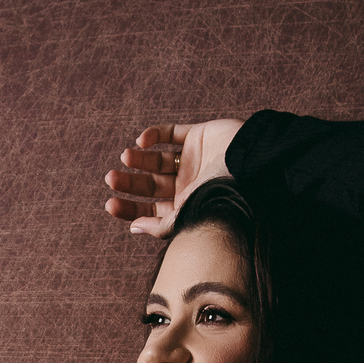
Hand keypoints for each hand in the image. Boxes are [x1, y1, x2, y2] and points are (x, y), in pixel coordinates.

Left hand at [104, 119, 244, 237]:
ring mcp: (192, 161)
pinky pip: (170, 134)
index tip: (110, 203)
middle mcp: (188, 186)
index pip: (151, 210)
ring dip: (138, 158)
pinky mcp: (199, 136)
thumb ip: (162, 225)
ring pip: (156, 160)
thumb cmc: (225, 196)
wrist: (254, 166)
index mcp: (186, 208)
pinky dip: (154, 135)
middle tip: (111, 178)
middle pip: (150, 185)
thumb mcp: (191, 217)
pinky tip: (142, 141)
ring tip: (126, 156)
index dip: (129, 207)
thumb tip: (133, 228)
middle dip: (129, 183)